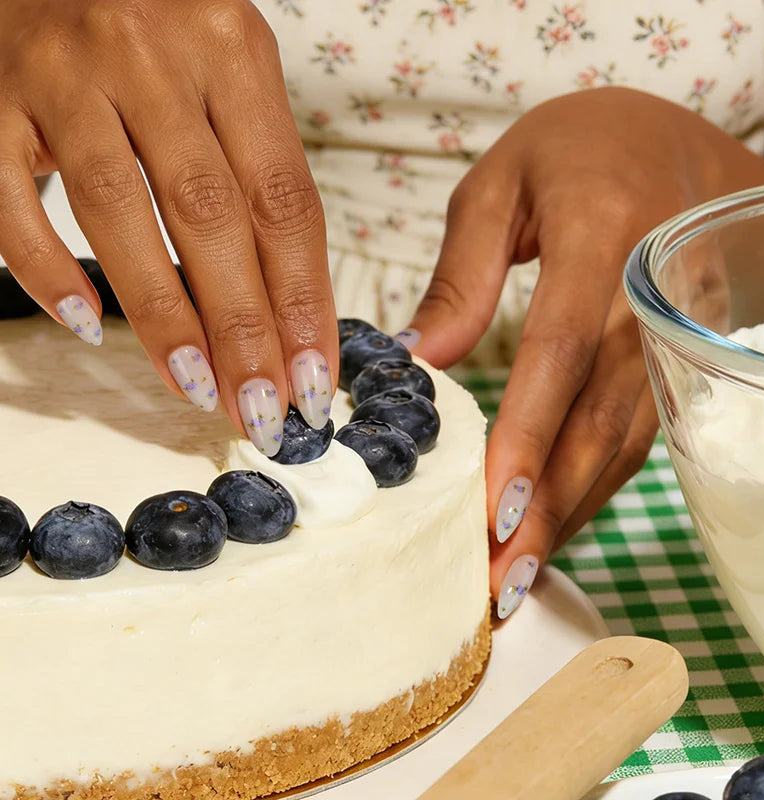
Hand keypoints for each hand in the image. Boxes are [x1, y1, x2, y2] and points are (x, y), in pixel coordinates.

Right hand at [0, 0, 336, 449]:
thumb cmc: (161, 32)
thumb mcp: (231, 78)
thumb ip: (260, 176)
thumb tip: (291, 308)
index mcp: (233, 51)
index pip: (283, 202)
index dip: (303, 302)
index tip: (312, 379)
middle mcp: (151, 56)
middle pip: (211, 217)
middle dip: (244, 330)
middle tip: (262, 410)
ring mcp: (63, 74)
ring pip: (118, 214)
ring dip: (163, 316)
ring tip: (197, 389)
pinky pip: (10, 196)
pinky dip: (44, 268)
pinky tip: (83, 323)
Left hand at [408, 87, 763, 615]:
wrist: (676, 143)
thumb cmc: (575, 152)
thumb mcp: (499, 186)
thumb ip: (460, 277)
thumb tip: (417, 365)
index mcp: (601, 231)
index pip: (562, 350)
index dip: (529, 434)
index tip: (494, 510)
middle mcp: (650, 293)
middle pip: (599, 417)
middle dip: (550, 506)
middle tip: (500, 581)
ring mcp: (673, 331)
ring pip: (625, 439)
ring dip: (574, 512)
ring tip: (521, 575)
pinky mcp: (673, 355)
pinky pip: (636, 430)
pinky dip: (596, 484)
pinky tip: (559, 524)